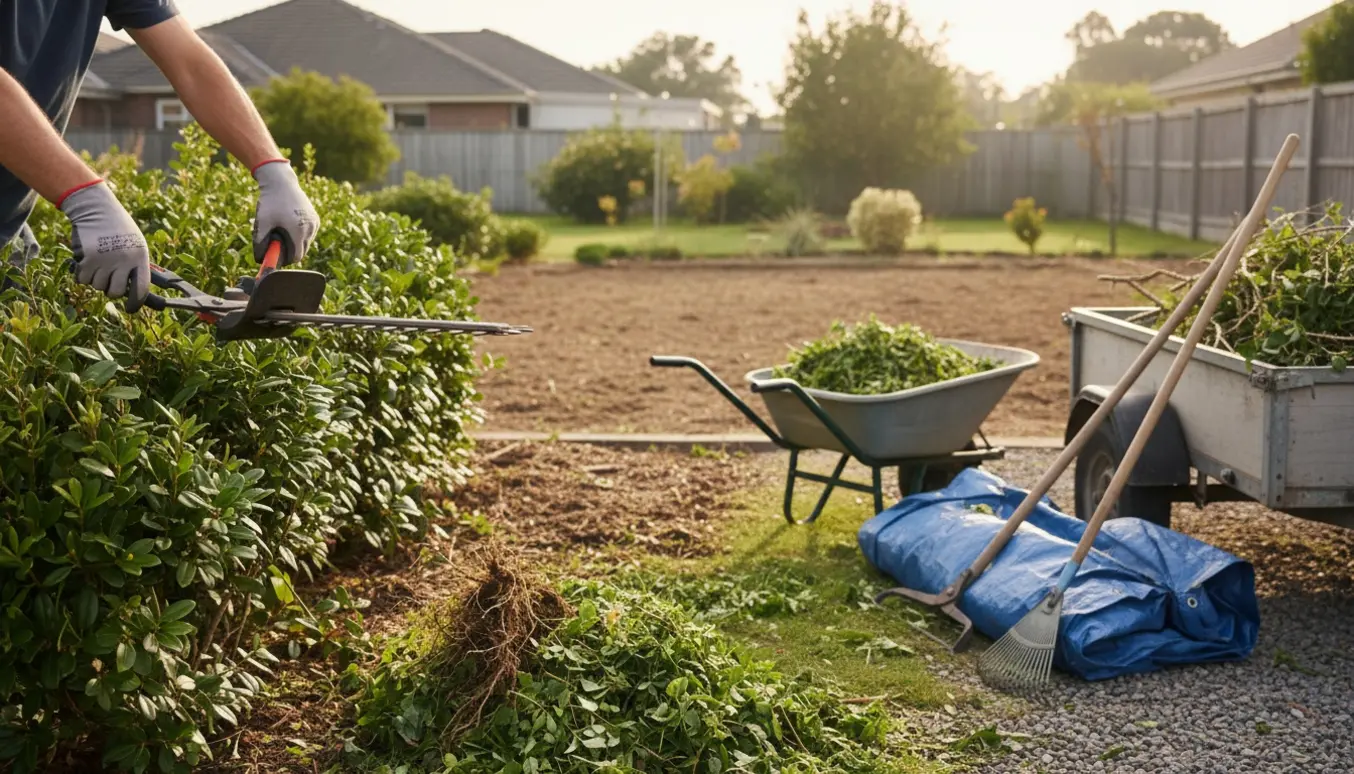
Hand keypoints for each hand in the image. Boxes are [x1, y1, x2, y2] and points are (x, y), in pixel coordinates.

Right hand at [58, 181, 150, 305]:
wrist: (97, 209)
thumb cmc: (118, 229)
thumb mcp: (136, 245)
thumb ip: (136, 267)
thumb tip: (137, 294)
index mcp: (140, 258)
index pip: (141, 289)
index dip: (136, 303)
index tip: (130, 309)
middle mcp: (124, 261)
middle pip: (116, 292)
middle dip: (111, 289)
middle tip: (108, 278)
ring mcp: (105, 260)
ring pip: (98, 286)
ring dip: (96, 279)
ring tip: (98, 263)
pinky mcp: (87, 258)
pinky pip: (83, 279)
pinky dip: (82, 274)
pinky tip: (86, 261)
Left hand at [251, 160, 319, 264]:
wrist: (281, 182)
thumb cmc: (270, 202)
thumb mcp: (262, 222)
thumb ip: (260, 243)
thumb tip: (259, 259)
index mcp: (298, 231)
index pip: (296, 257)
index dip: (284, 259)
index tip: (275, 254)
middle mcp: (310, 229)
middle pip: (302, 252)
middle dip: (289, 250)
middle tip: (276, 241)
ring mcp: (315, 223)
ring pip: (306, 243)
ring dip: (295, 242)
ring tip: (282, 229)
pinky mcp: (316, 219)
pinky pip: (309, 234)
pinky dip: (300, 234)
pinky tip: (289, 223)